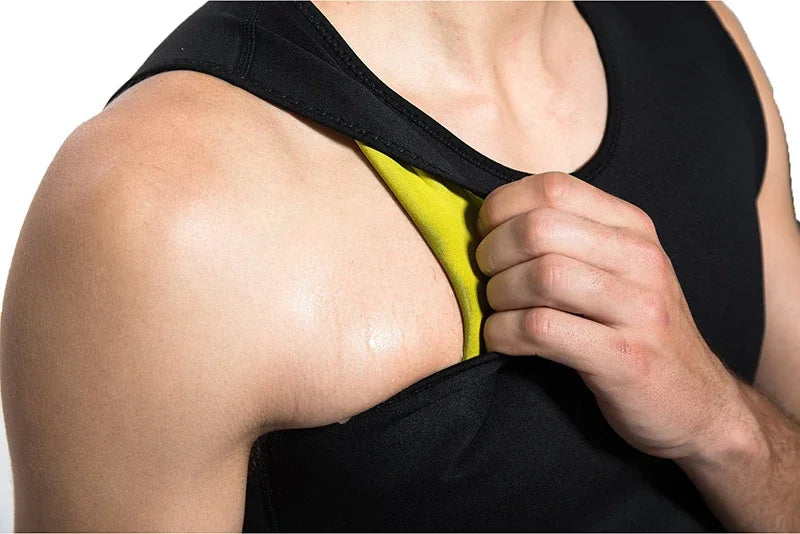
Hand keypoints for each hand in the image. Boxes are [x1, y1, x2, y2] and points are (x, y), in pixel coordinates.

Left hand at [474, 171, 742, 459]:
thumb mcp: (618, 271)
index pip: (553, 187)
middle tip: (485, 277)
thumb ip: (569, 239)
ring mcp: (639, 309)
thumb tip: (489, 218)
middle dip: (493, 252)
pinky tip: (503, 339)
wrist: (698, 405)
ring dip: (499, 294)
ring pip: (541, 276)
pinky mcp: (626, 358)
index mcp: (634, 228)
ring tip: (497, 310)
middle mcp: (642, 260)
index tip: (487, 236)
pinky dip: (505, 333)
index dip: (502, 207)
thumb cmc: (637, 331)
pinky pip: (542, 329)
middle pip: (539, 228)